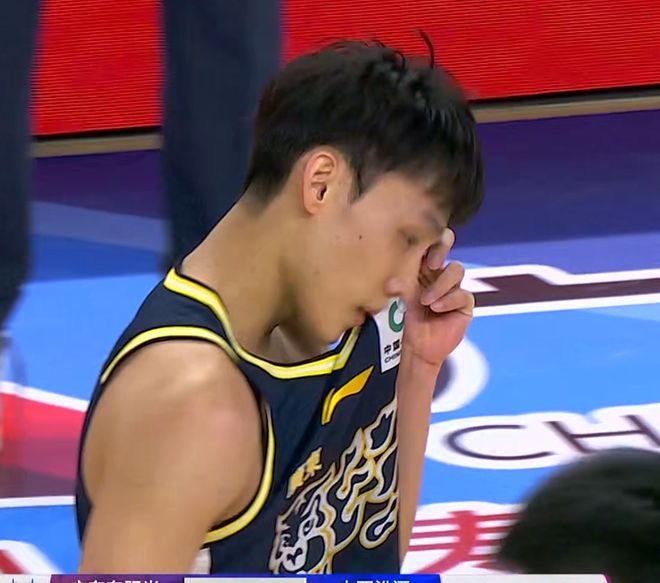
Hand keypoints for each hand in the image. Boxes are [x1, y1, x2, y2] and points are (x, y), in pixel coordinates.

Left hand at [402, 229, 473, 367]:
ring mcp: (453, 286)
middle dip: (440, 250)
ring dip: (440, 284)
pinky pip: (462, 294)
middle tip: (431, 264)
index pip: (428, 242)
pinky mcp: (464, 303)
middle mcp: (439, 272)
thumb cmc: (408, 320)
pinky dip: (448, 300)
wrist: (418, 347)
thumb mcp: (403, 299)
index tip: (419, 248)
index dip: (428, 238)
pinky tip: (436, 308)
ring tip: (426, 301)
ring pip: (456, 270)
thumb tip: (390, 283)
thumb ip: (400, 287)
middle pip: (447, 246)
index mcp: (422, 266)